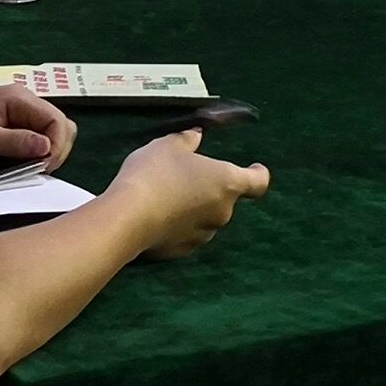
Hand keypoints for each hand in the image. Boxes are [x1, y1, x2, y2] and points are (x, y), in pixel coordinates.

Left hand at [0, 85, 74, 174]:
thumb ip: (14, 142)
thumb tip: (47, 147)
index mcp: (19, 98)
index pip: (58, 120)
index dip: (57, 146)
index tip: (42, 167)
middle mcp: (25, 102)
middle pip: (61, 126)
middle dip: (56, 150)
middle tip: (37, 170)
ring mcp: (21, 114)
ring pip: (52, 133)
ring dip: (47, 152)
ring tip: (29, 168)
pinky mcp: (15, 126)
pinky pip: (37, 139)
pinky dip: (36, 153)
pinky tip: (22, 163)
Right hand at [112, 125, 268, 257]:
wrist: (127, 219)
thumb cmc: (154, 174)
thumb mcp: (168, 145)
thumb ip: (187, 139)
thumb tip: (198, 134)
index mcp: (227, 183)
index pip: (258, 182)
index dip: (258, 173)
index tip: (255, 167)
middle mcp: (223, 212)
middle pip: (227, 198)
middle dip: (212, 188)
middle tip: (186, 175)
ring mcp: (204, 235)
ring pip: (207, 217)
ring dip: (195, 208)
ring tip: (167, 196)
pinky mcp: (184, 251)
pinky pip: (187, 234)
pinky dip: (179, 225)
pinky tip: (157, 216)